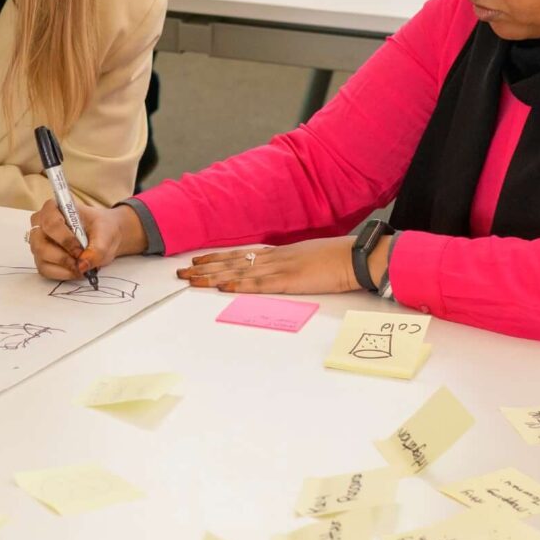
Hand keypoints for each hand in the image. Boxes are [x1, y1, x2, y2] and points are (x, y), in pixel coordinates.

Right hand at [24, 200, 143, 280]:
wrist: (104, 237)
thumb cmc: (101, 229)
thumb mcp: (105, 235)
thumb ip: (97, 249)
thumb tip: (83, 265)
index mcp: (53, 208)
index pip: (50, 223)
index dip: (65, 239)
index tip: (81, 250)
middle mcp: (40, 224)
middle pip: (40, 243)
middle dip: (63, 256)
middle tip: (81, 261)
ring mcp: (38, 242)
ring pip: (41, 258)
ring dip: (63, 266)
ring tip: (81, 266)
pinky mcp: (41, 258)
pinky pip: (45, 270)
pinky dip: (62, 274)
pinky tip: (76, 270)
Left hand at [179, 235, 364, 295]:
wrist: (356, 257)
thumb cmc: (339, 258)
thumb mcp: (309, 259)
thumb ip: (292, 264)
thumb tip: (280, 272)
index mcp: (280, 253)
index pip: (241, 255)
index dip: (218, 258)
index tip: (198, 261)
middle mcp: (274, 258)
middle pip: (232, 262)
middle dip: (205, 268)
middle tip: (182, 273)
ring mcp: (280, 268)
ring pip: (239, 271)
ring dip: (212, 277)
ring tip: (191, 280)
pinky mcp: (289, 280)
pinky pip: (259, 284)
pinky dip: (239, 285)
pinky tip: (223, 287)